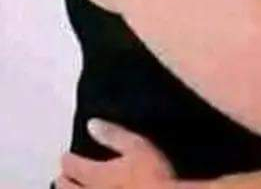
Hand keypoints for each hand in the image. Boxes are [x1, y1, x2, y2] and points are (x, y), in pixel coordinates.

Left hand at [56, 119, 175, 188]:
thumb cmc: (152, 174)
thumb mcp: (138, 146)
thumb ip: (114, 135)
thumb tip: (92, 123)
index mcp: (97, 174)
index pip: (74, 166)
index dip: (68, 160)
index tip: (65, 156)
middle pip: (67, 188)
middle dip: (63, 180)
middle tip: (63, 176)